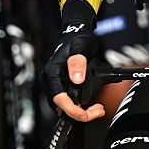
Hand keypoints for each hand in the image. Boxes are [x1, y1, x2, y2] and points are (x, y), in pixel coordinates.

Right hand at [43, 0, 103, 122]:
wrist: (77, 34)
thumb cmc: (79, 38)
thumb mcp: (82, 46)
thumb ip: (79, 62)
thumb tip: (77, 79)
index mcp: (52, 73)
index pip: (59, 99)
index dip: (72, 110)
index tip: (86, 114)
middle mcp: (51, 80)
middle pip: (61, 106)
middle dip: (80, 113)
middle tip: (98, 110)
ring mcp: (55, 84)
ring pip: (64, 107)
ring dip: (80, 111)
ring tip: (97, 108)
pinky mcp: (62, 85)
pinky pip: (68, 102)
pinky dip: (79, 106)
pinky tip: (91, 104)